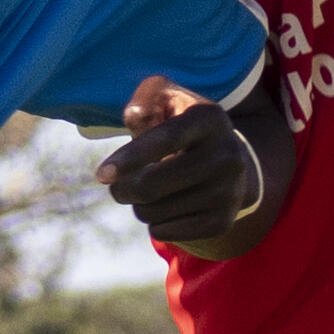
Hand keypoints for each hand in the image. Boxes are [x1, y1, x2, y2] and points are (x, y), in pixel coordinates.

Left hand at [100, 74, 264, 253]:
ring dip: (139, 205)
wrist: (231, 163)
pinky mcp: (222, 222)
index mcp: (210, 119)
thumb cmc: (181, 125)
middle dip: (122, 189)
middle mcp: (226, 155)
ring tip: (151, 193)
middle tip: (118, 187)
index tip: (102, 175)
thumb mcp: (166, 100)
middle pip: (151, 185)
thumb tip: (136, 118)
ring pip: (153, 212)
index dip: (131, 157)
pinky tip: (168, 208)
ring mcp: (228, 192)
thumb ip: (145, 100)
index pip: (166, 139)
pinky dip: (155, 223)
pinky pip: (165, 233)